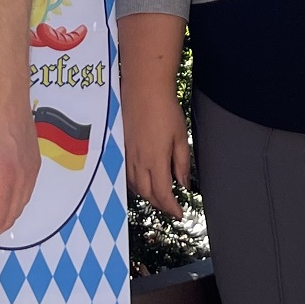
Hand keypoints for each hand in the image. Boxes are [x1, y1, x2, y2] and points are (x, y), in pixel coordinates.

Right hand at [124, 88, 190, 219]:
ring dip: (147, 195)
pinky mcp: (122, 147)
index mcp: (155, 161)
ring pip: (135, 186)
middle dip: (159, 204)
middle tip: (171, 207)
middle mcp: (138, 162)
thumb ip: (181, 163)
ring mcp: (128, 155)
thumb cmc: (165, 110)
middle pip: (147, 193)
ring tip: (159, 196)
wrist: (143, 89)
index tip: (179, 214)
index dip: (171, 207)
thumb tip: (182, 184)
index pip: (162, 194)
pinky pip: (127, 174)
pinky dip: (137, 184)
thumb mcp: (180, 137)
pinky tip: (143, 180)